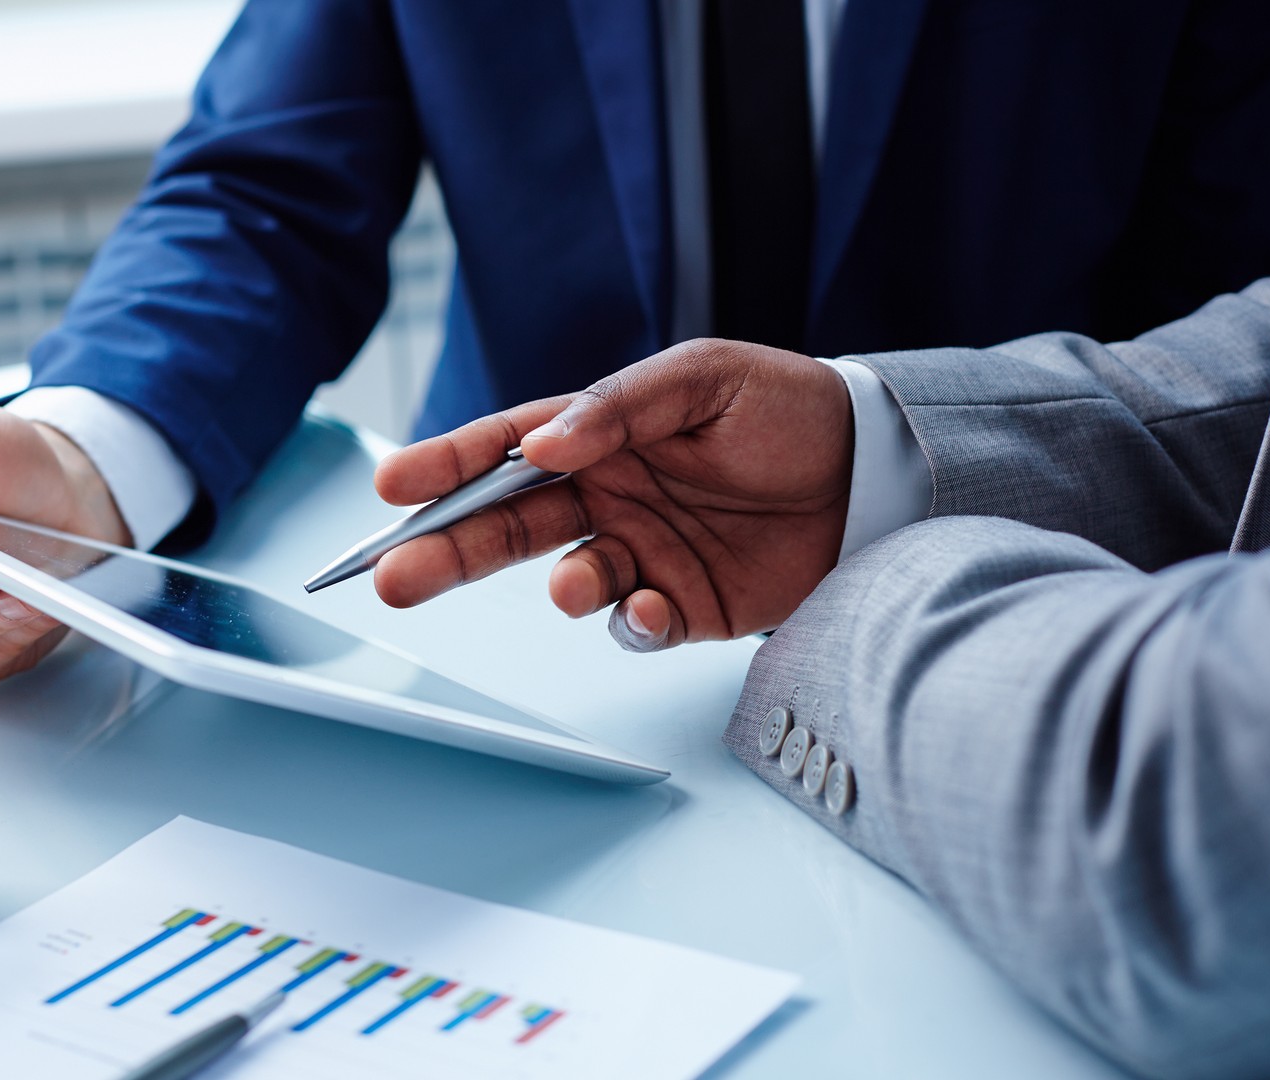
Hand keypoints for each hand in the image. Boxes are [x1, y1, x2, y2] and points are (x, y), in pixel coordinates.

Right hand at [371, 339, 853, 650]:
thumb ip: (619, 407)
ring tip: (572, 584)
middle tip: (392, 577)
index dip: (446, 466)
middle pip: (508, 526)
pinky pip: (636, 625)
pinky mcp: (685, 605)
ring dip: (559, 586)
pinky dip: (633, 623)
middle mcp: (608, 496)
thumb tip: (542, 444)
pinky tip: (651, 607)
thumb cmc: (789, 408)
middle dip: (446, 551)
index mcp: (600, 435)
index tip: (393, 487)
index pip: (505, 449)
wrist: (877, 470)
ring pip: (566, 579)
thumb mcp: (703, 377)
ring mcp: (643, 553)